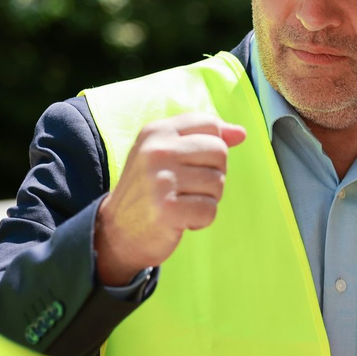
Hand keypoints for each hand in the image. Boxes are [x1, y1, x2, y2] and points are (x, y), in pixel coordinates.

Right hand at [95, 112, 245, 285]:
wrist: (117, 232)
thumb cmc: (148, 190)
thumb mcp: (165, 153)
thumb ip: (202, 138)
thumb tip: (240, 133)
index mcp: (156, 132)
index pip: (208, 123)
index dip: (216, 144)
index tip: (200, 163)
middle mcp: (157, 151)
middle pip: (219, 152)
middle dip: (214, 174)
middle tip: (189, 188)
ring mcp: (161, 180)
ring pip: (217, 182)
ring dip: (208, 198)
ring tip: (183, 203)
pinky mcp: (168, 209)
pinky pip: (210, 210)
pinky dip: (201, 220)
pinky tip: (181, 220)